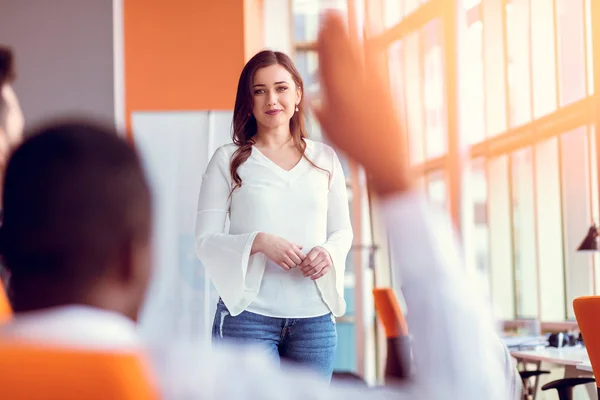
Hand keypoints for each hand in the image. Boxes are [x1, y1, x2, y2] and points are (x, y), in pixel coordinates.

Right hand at [252, 233, 305, 269]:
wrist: (265, 242)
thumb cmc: (275, 240)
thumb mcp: (287, 241)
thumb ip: (295, 245)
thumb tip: (301, 247)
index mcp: (292, 246)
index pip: (303, 256)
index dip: (303, 259)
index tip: (301, 259)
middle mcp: (289, 252)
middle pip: (299, 262)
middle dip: (298, 262)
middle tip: (296, 261)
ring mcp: (283, 257)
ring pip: (293, 266)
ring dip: (292, 265)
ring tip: (290, 262)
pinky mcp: (278, 261)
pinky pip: (286, 268)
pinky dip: (287, 267)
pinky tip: (286, 264)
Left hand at [300, 247, 332, 279]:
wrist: (328, 252)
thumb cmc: (319, 252)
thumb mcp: (312, 250)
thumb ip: (307, 256)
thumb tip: (300, 263)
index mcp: (317, 250)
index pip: (309, 259)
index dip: (304, 264)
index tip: (300, 266)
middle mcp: (323, 255)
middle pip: (312, 265)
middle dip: (305, 269)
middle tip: (302, 271)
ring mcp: (326, 261)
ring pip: (316, 269)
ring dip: (309, 273)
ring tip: (305, 274)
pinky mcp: (329, 266)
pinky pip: (322, 273)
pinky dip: (316, 276)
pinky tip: (312, 277)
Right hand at [312, 11, 411, 195]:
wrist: (385, 155)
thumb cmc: (355, 146)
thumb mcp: (331, 128)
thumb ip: (321, 111)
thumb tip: (312, 101)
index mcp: (336, 95)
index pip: (327, 62)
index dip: (323, 43)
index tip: (319, 29)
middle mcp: (353, 86)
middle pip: (341, 52)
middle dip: (335, 31)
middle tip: (329, 13)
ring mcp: (372, 84)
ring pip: (358, 51)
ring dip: (351, 32)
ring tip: (345, 16)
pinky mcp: (386, 85)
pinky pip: (376, 58)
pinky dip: (371, 42)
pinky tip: (369, 31)